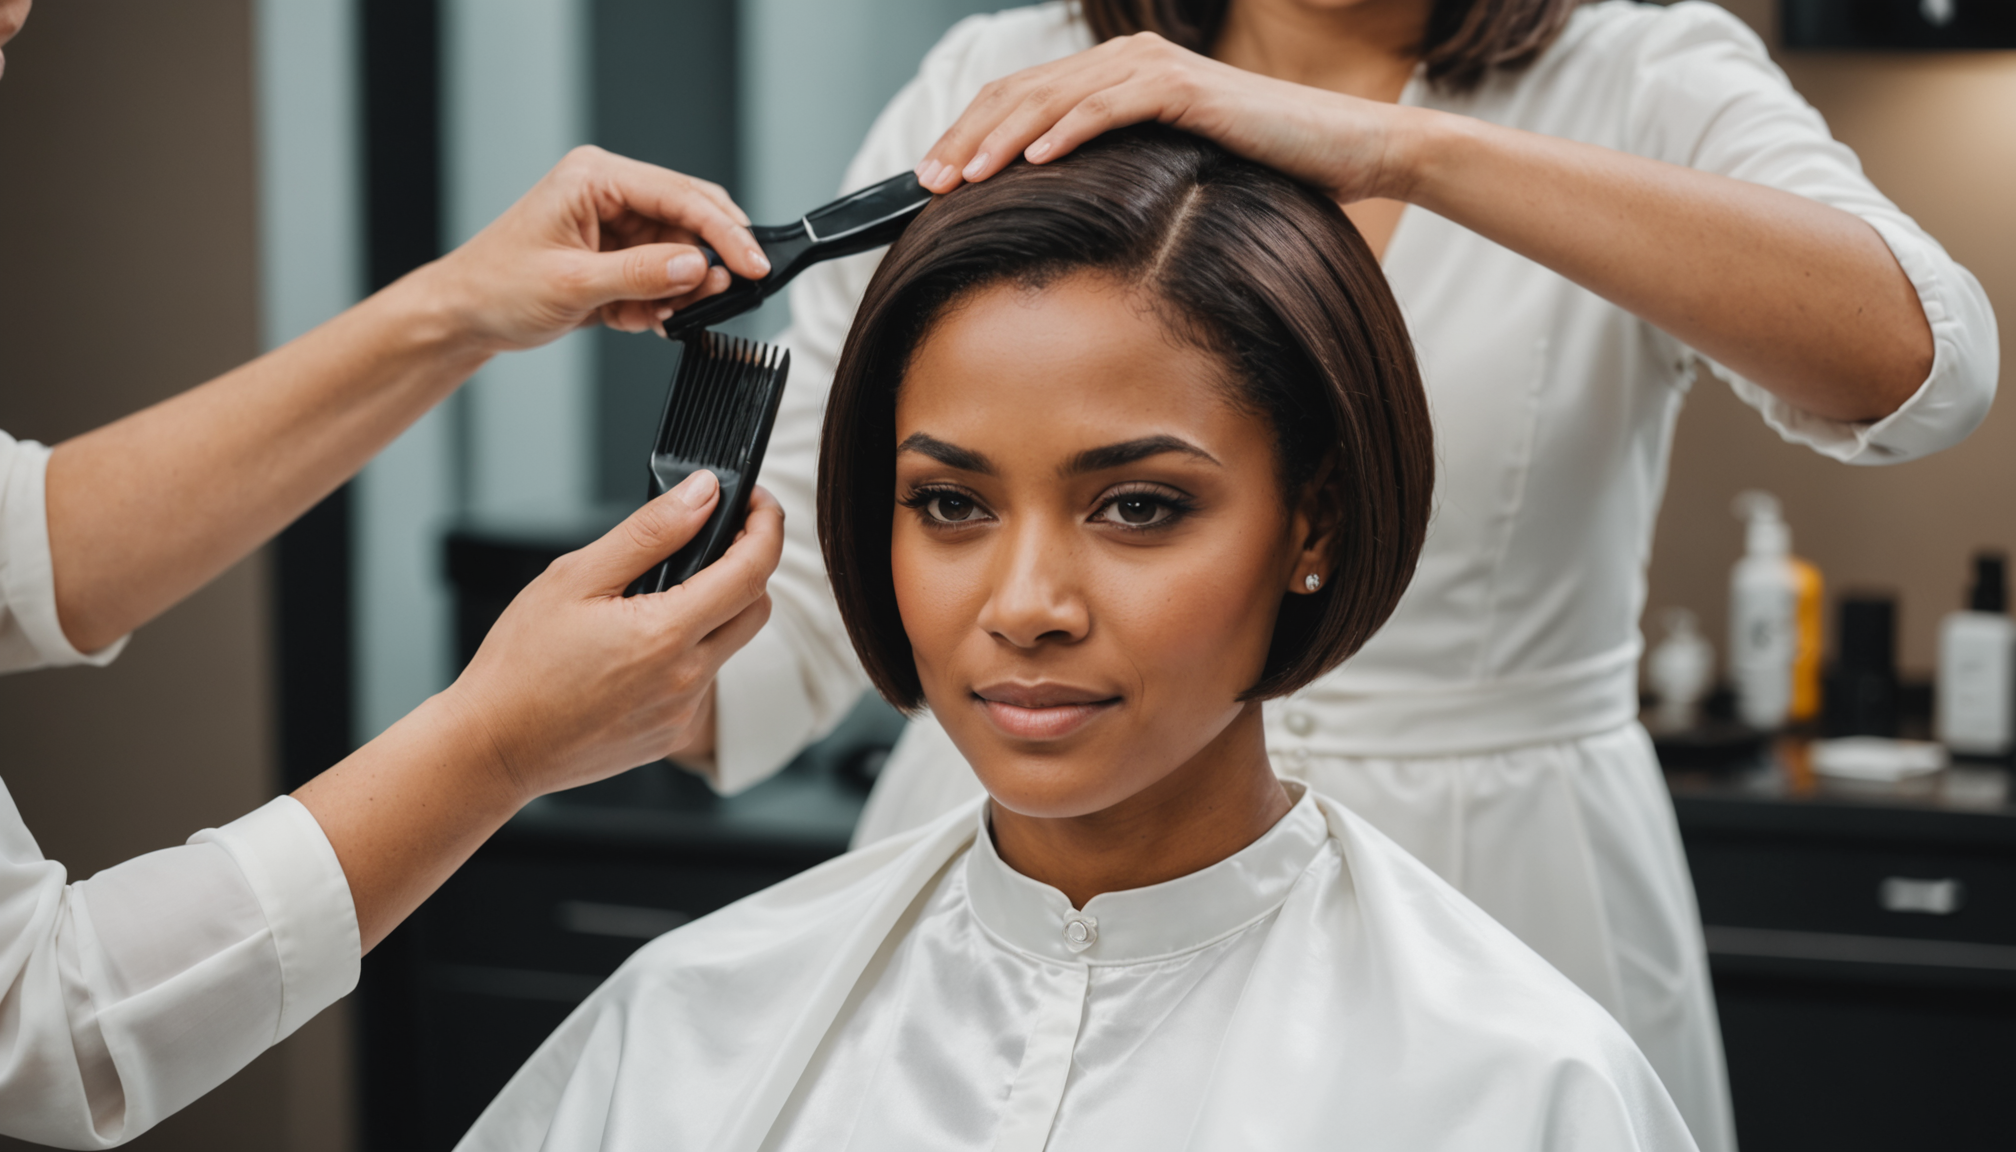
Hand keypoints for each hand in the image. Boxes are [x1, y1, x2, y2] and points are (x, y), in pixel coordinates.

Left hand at [423, 145, 773, 349]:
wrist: (464, 315)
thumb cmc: (498, 287)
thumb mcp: (573, 284)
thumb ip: (641, 274)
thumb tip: (698, 266)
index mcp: (596, 178)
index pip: (680, 195)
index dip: (725, 231)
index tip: (754, 265)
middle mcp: (611, 193)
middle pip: (691, 218)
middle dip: (708, 262)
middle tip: (726, 295)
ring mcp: (616, 225)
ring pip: (682, 253)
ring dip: (679, 292)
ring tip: (653, 316)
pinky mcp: (619, 256)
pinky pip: (664, 277)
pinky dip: (659, 304)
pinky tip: (634, 318)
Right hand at [441, 469, 783, 801]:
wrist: (492, 747)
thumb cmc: (520, 664)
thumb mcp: (576, 577)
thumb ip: (650, 532)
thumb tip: (703, 494)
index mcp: (666, 635)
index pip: (753, 571)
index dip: (766, 527)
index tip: (758, 502)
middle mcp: (687, 680)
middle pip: (755, 609)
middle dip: (748, 566)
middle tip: (716, 539)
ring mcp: (681, 713)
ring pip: (727, 646)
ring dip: (711, 613)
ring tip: (651, 598)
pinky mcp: (670, 735)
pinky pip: (699, 682)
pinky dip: (685, 654)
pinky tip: (635, 648)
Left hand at [912, 34, 1415, 205]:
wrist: (1344, 153)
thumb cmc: (1261, 172)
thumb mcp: (1169, 176)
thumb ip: (1115, 178)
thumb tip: (1053, 218)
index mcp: (1115, 77)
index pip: (1022, 98)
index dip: (970, 134)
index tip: (928, 180)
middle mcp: (1129, 61)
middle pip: (1024, 93)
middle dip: (969, 138)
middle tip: (928, 183)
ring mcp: (1157, 69)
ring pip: (1057, 97)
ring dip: (1004, 137)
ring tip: (965, 176)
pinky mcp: (1187, 89)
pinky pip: (1114, 107)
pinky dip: (1070, 130)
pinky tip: (1035, 159)